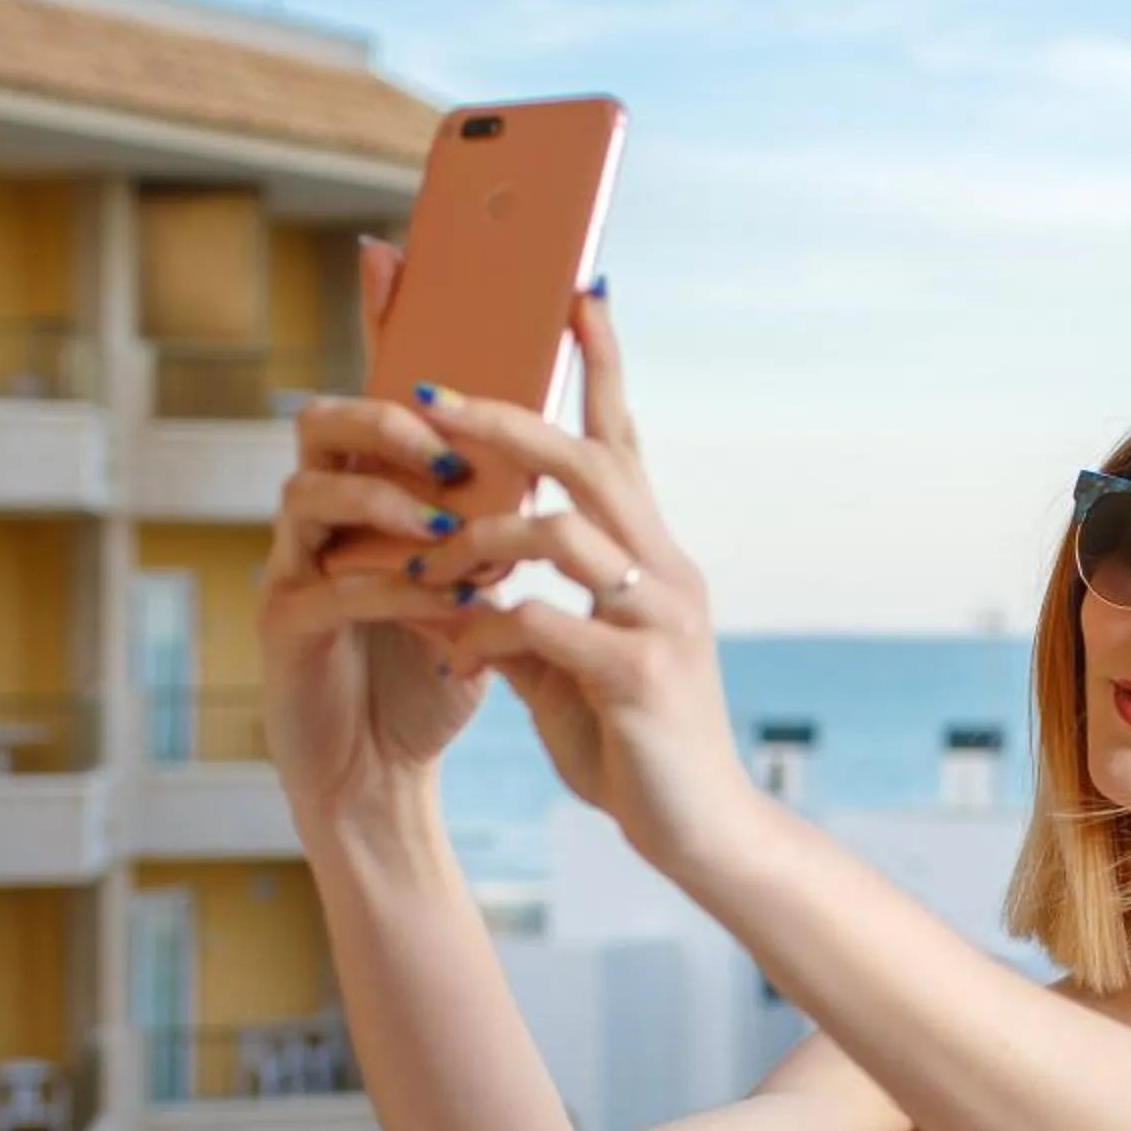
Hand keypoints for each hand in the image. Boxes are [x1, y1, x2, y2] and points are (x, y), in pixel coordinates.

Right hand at [254, 237, 486, 845]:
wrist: (387, 778)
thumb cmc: (430, 676)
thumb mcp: (477, 584)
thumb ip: (497, 518)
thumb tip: (559, 444)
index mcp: (369, 496)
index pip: (376, 393)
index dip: (381, 323)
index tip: (400, 252)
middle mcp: (318, 518)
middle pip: (320, 419)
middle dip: (386, 419)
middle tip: (446, 439)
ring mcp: (292, 568)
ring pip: (308, 490)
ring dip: (385, 499)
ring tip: (446, 523)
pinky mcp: (285, 629)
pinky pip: (323, 584)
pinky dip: (384, 584)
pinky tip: (435, 594)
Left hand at [397, 288, 769, 875]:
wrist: (700, 834)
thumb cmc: (634, 746)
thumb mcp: (570, 665)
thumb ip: (528, 611)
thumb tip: (463, 577)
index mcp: (655, 560)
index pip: (626, 441)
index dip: (602, 366)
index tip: (575, 295)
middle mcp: (669, 574)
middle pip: (591, 462)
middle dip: (509, 421)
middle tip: (437, 396)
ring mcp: (660, 623)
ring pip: (564, 532)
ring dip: (481, 538)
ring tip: (430, 566)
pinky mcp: (639, 678)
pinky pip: (545, 624)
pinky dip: (486, 630)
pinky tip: (456, 656)